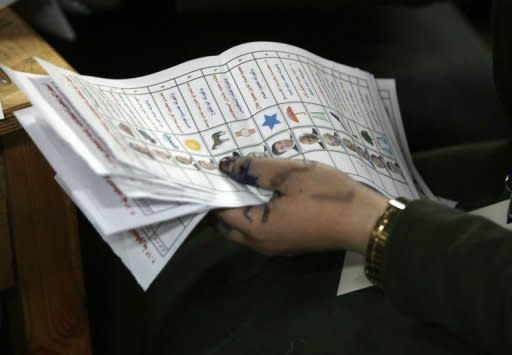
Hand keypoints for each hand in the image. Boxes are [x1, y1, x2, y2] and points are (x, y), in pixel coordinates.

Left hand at [215, 156, 387, 255]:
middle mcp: (261, 244)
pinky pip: (260, 232)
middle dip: (221, 203)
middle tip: (225, 177)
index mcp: (256, 229)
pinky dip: (253, 216)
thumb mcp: (289, 174)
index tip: (213, 171)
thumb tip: (226, 167)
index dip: (215, 190)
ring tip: (243, 181)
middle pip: (228, 226)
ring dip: (238, 210)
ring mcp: (276, 247)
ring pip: (244, 231)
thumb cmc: (325, 195)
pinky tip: (264, 194)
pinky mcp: (289, 244)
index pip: (220, 211)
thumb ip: (254, 169)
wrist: (363, 221)